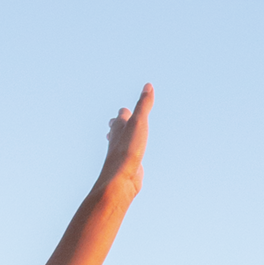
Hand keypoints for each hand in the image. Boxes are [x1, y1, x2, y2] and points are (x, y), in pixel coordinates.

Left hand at [96, 82, 152, 201]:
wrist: (121, 179)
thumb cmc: (128, 149)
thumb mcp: (138, 122)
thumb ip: (143, 105)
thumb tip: (148, 85)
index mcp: (119, 128)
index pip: (121, 116)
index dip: (124, 112)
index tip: (125, 110)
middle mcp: (117, 141)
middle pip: (115, 130)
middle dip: (116, 125)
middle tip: (115, 122)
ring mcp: (121, 156)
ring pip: (120, 145)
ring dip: (120, 141)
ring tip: (121, 140)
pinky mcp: (127, 168)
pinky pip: (128, 160)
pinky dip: (129, 156)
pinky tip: (133, 161)